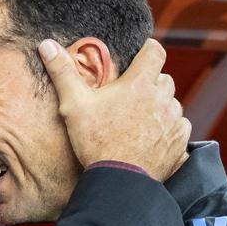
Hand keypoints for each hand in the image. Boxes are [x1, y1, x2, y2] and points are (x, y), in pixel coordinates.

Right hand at [38, 38, 189, 180]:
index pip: (155, 51)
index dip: (148, 50)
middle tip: (132, 96)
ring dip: (160, 107)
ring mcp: (173, 121)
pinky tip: (151, 138)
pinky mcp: (178, 142)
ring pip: (172, 104)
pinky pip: (180, 128)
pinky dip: (169, 129)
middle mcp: (162, 98)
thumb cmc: (96, 141)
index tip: (140, 55)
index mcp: (140, 83)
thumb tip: (46, 44)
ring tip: (139, 121)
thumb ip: (62, 72)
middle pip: (164, 79)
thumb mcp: (74, 105)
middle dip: (151, 83)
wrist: (118, 180)